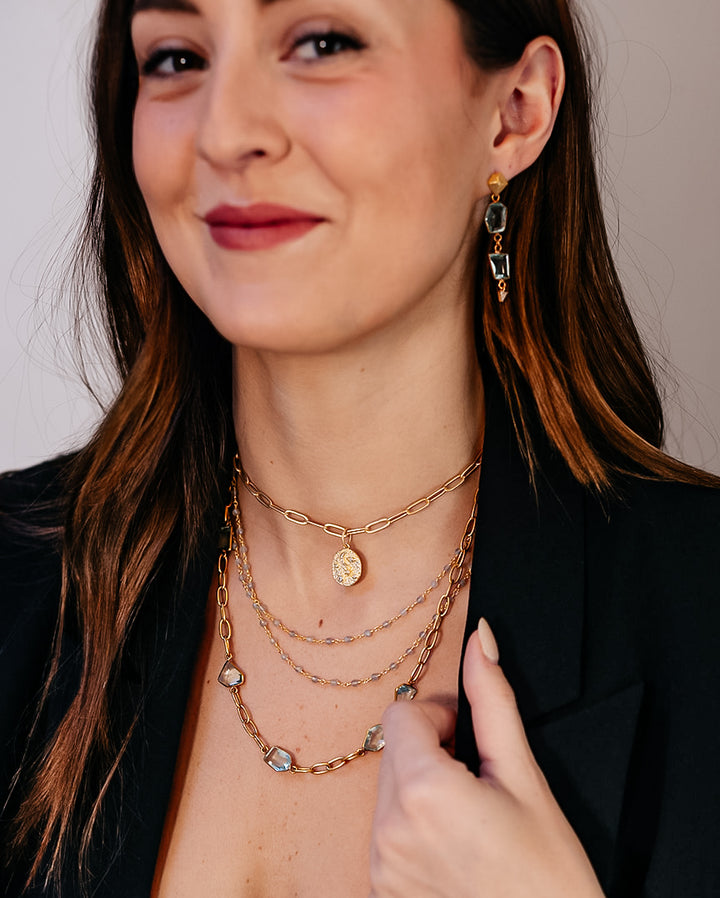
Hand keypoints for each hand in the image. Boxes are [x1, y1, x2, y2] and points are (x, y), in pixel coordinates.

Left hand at [368, 619, 604, 897]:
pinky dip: (411, 825)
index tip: (468, 740)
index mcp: (423, 792)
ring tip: (469, 818)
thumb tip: (479, 639)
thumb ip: (493, 702)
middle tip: (476, 779)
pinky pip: (384, 832)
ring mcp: (380, 866)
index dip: (438, 717)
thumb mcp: (525, 779)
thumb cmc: (548, 875)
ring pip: (387, 789)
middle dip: (429, 751)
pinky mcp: (380, 890)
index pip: (400, 714)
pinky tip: (453, 846)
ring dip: (420, 788)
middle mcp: (387, 830)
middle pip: (392, 749)